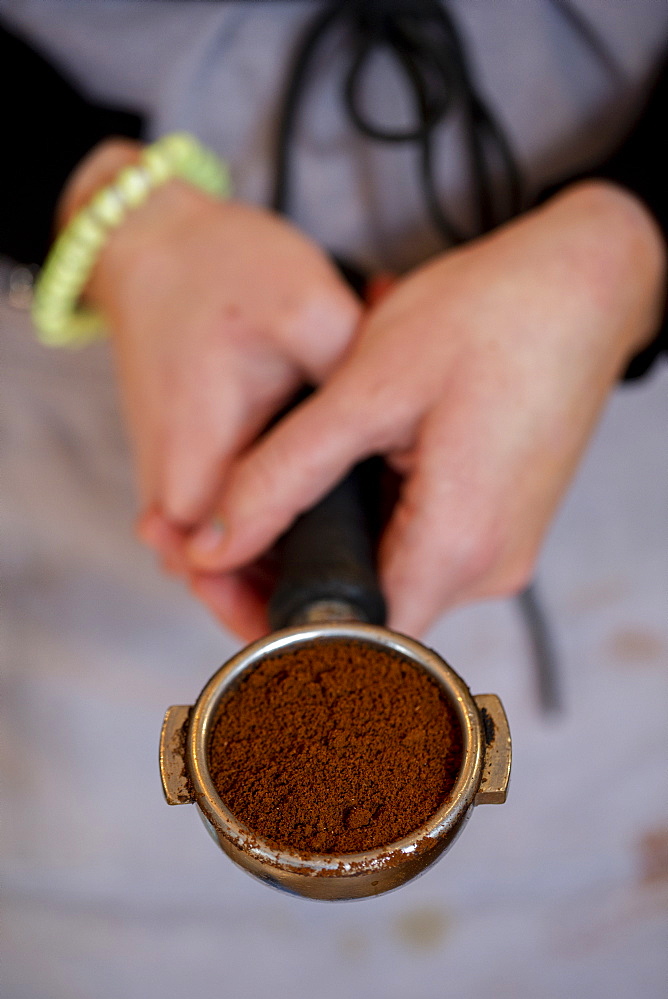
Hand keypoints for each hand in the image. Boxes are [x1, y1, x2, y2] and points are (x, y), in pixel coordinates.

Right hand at [60, 141, 361, 601]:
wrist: (156, 244)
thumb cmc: (225, 270)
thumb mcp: (310, 316)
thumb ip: (355, 393)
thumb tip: (412, 458)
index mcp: (198, 457)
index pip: (220, 574)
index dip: (272, 615)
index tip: (331, 637)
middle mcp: (172, 483)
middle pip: (222, 581)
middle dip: (285, 603)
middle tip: (361, 613)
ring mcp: (171, 478)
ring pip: (224, 560)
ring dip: (277, 573)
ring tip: (355, 575)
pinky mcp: (183, 466)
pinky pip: (222, 529)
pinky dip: (268, 539)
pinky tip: (325, 528)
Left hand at [184, 181, 665, 636]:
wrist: (584, 284)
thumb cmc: (489, 317)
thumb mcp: (368, 388)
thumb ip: (284, 475)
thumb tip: (214, 543)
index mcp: (458, 545)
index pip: (352, 640)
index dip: (279, 624)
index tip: (230, 580)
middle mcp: (489, 567)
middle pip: (369, 613)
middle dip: (295, 576)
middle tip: (243, 518)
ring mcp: (501, 548)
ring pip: (391, 577)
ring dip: (336, 542)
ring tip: (300, 478)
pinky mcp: (501, 523)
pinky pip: (421, 547)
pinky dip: (375, 520)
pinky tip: (356, 465)